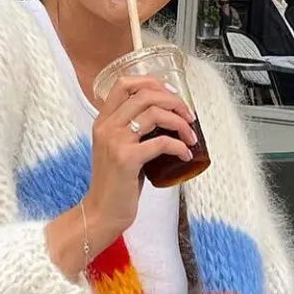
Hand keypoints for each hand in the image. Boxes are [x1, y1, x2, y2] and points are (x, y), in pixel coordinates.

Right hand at [86, 75, 196, 245]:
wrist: (102, 212)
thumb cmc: (116, 184)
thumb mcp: (118, 149)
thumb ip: (133, 131)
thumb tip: (167, 120)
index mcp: (103, 120)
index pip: (124, 83)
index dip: (152, 82)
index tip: (172, 94)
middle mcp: (107, 126)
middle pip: (145, 94)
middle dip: (174, 101)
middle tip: (189, 116)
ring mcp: (115, 141)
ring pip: (154, 113)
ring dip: (180, 122)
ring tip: (191, 137)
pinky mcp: (127, 158)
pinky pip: (161, 142)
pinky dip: (179, 146)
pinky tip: (185, 154)